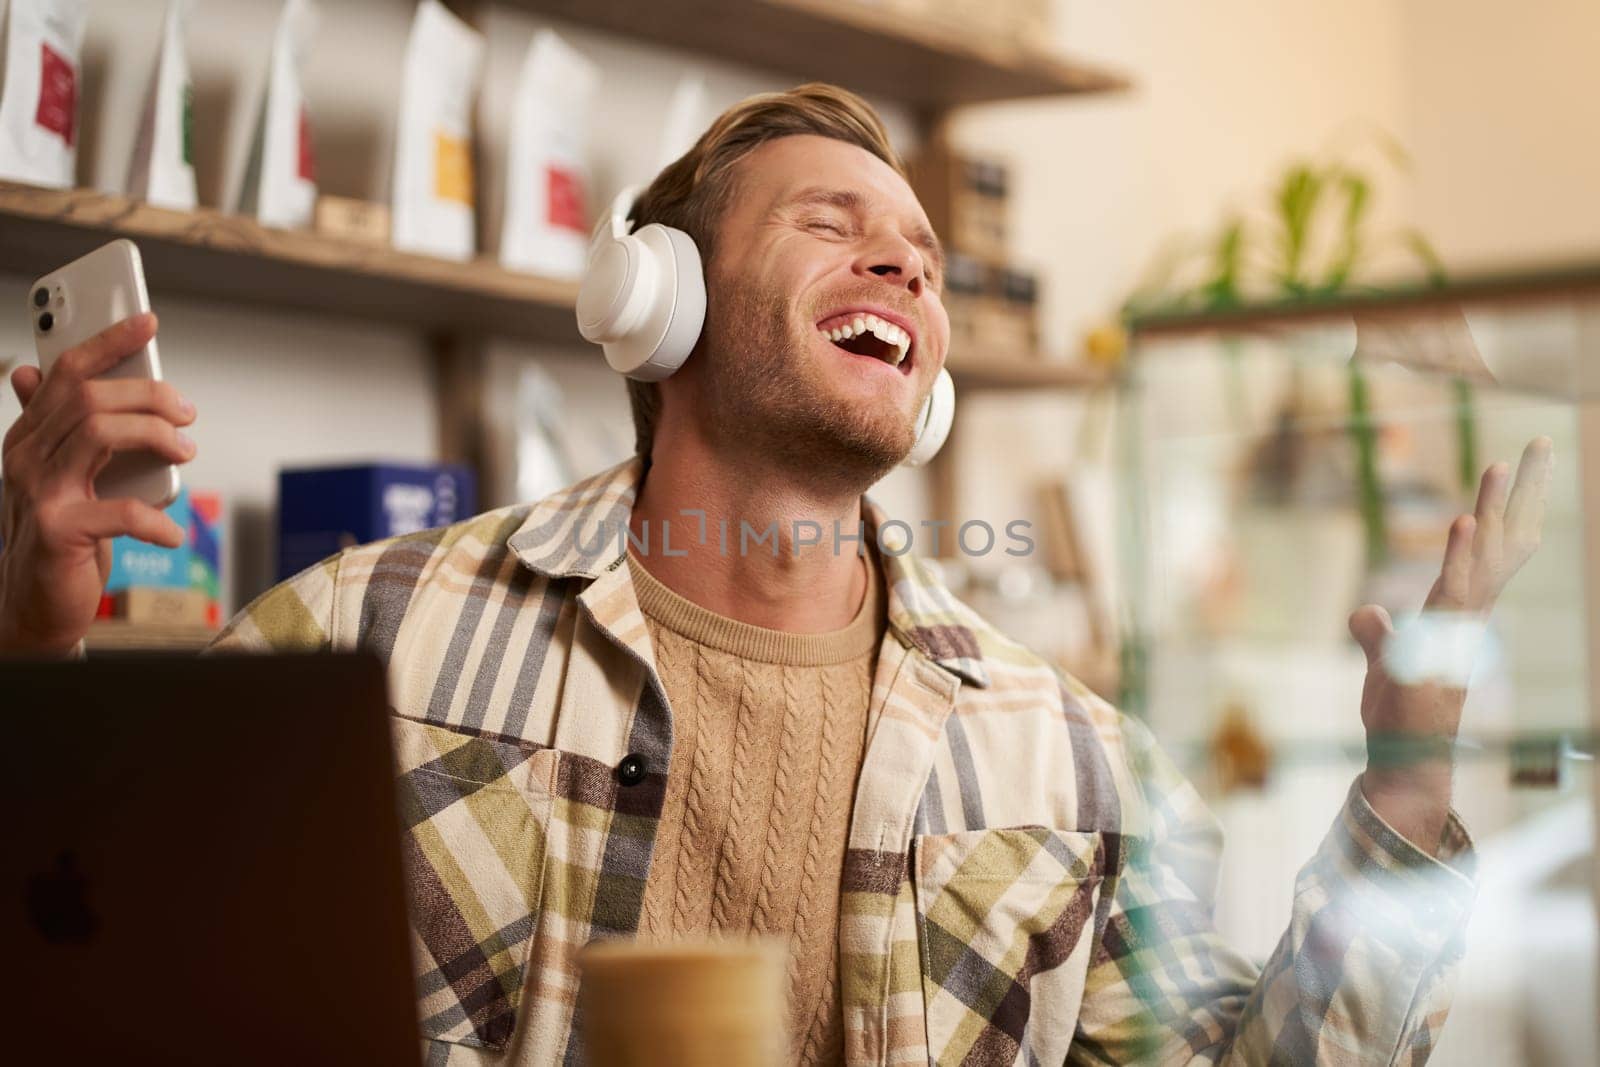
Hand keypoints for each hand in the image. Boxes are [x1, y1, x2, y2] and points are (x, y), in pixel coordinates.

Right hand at [0, 313, 196, 655]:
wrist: (36, 604)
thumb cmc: (61, 535)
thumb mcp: (61, 475)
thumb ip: (59, 428)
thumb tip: (34, 373)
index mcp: (30, 436)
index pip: (65, 372)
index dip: (107, 342)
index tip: (147, 322)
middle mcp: (27, 457)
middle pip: (90, 398)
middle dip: (148, 395)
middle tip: (187, 414)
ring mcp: (38, 493)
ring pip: (99, 433)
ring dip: (155, 436)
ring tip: (185, 451)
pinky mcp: (58, 532)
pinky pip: (119, 511)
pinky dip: (155, 520)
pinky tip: (172, 534)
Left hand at [1347, 436, 1552, 853]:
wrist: (1405, 760)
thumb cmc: (1399, 716)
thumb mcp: (1382, 662)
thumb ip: (1377, 632)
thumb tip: (1367, 610)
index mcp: (1459, 613)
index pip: (1490, 552)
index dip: (1504, 511)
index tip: (1514, 470)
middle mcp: (1468, 616)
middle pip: (1502, 544)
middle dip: (1519, 495)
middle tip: (1535, 444)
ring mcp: (1459, 630)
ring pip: (1484, 561)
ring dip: (1491, 512)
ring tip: (1498, 466)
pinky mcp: (1443, 645)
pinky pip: (1456, 592)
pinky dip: (1461, 557)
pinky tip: (1464, 523)